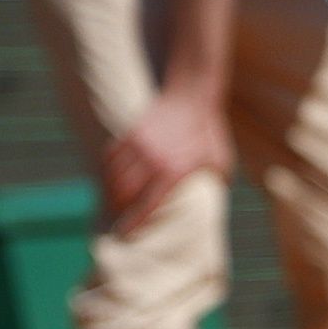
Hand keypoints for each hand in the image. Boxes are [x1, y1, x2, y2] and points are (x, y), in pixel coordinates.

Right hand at [97, 83, 228, 232]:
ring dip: (110, 192)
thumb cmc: (209, 131)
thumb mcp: (220, 161)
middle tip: (116, 219)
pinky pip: (110, 157)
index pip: (147, 204)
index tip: (123, 234)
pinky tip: (110, 179)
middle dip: (117, 209)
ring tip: (111, 202)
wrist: (192, 94)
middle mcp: (153, 159)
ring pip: (113, 176)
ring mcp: (138, 145)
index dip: (133, 222)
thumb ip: (214, 185)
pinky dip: (107, 171)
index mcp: (175, 170)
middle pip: (124, 193)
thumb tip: (212, 205)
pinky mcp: (130, 133)